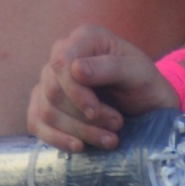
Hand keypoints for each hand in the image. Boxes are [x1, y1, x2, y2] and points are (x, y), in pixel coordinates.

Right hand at [26, 25, 175, 153]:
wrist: (148, 106)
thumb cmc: (145, 84)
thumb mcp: (138, 73)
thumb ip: (110, 67)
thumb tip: (75, 69)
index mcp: (84, 38)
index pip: (61, 63)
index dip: (75, 92)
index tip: (95, 112)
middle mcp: (62, 54)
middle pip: (53, 91)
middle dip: (83, 117)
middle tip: (116, 126)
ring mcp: (51, 79)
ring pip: (47, 110)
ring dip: (78, 131)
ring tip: (110, 139)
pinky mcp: (47, 103)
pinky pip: (36, 122)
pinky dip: (55, 138)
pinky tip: (78, 147)